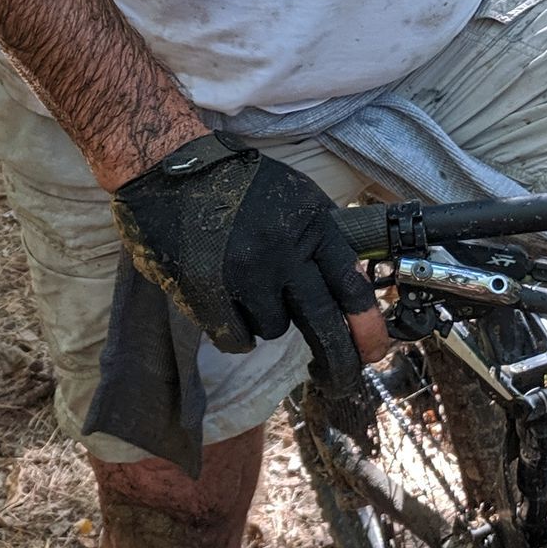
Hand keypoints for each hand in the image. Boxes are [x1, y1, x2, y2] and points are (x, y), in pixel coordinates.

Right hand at [112, 135, 387, 392]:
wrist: (172, 167)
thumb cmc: (239, 184)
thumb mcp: (297, 197)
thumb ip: (324, 240)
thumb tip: (354, 291)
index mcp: (312, 225)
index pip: (353, 287)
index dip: (369, 328)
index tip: (374, 352)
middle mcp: (284, 251)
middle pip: (322, 323)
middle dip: (338, 360)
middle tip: (339, 380)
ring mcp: (244, 273)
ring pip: (275, 328)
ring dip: (267, 318)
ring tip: (248, 286)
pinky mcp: (207, 290)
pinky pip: (236, 338)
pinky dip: (235, 331)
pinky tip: (227, 306)